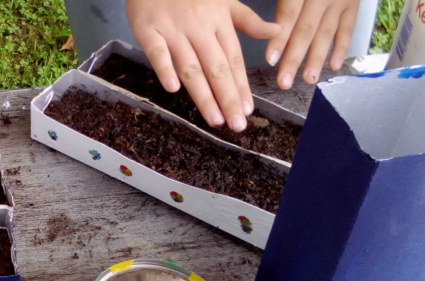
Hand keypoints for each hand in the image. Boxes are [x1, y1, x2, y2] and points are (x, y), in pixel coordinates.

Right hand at [126, 0, 280, 131]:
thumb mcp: (224, 0)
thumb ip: (247, 20)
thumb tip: (277, 32)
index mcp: (219, 22)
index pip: (233, 59)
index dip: (241, 85)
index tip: (248, 110)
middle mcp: (199, 28)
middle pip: (216, 67)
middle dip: (228, 98)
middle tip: (236, 125)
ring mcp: (173, 30)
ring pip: (191, 66)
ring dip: (203, 94)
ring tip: (214, 119)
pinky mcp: (148, 30)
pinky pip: (158, 52)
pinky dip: (165, 69)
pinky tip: (173, 89)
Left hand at [266, 0, 359, 88]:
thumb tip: (256, 21)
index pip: (290, 14)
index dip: (279, 37)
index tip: (270, 59)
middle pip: (306, 29)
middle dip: (294, 57)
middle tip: (283, 81)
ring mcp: (340, 0)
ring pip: (326, 32)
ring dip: (316, 58)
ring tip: (307, 80)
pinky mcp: (354, 4)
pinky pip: (348, 28)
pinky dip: (342, 47)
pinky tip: (333, 66)